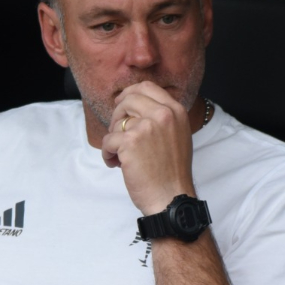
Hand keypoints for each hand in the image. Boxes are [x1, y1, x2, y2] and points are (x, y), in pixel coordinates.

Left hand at [101, 81, 195, 214]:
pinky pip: (108, 141)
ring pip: (117, 122)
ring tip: (121, 157)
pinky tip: (117, 165)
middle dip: (117, 115)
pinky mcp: (130, 142)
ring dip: (113, 140)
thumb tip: (134, 104)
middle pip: (128, 99)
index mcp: (176, 111)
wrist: (171, 197)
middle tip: (117, 134)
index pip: (147, 87)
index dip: (129, 93)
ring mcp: (147, 126)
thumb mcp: (177, 135)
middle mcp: (163, 114)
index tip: (120, 104)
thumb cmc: (172, 172)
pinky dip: (108, 154)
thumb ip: (162, 117)